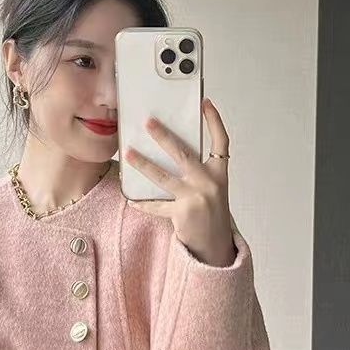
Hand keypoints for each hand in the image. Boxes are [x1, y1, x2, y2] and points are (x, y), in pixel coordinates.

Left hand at [123, 97, 236, 266]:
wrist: (216, 246)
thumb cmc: (211, 214)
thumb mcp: (212, 189)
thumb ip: (199, 171)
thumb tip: (172, 150)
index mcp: (220, 174)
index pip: (221, 142)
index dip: (215, 121)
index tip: (205, 103)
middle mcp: (209, 183)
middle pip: (183, 154)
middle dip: (163, 136)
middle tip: (148, 122)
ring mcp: (195, 198)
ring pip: (164, 177)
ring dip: (144, 164)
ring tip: (128, 154)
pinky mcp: (182, 214)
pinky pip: (156, 205)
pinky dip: (143, 202)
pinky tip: (131, 198)